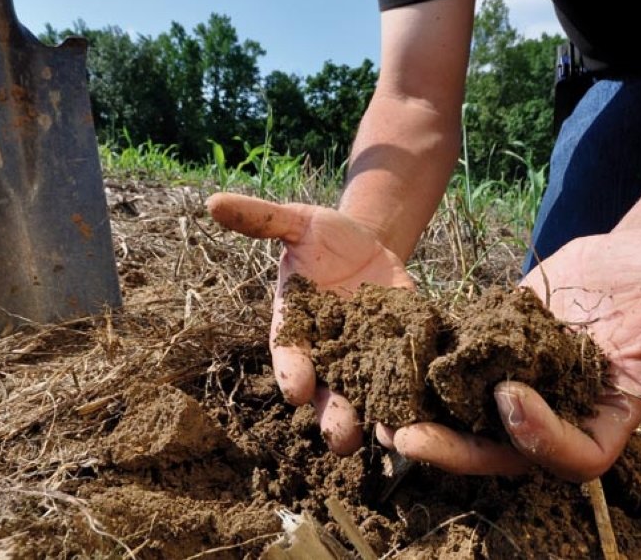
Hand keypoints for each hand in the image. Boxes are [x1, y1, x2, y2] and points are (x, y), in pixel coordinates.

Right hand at [206, 192, 413, 452]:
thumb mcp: (297, 222)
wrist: (368, 243)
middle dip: (334, 418)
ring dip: (375, 423)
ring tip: (387, 437)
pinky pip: (405, 385)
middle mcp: (327, 355)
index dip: (292, 372)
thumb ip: (262, 220)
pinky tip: (427, 413)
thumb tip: (213, 202)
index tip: (296, 389)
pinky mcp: (400, 356)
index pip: (289, 358)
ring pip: (366, 403)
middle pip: (327, 397)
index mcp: (296, 329)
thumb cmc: (323, 236)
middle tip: (340, 436)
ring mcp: (364, 361)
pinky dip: (414, 401)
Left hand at [388, 226, 640, 480]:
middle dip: (459, 450)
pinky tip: (378, 362)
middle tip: (407, 440)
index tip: (509, 394)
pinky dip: (418, 374)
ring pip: (468, 421)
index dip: (539, 438)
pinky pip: (452, 374)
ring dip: (424, 421)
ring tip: (375, 415)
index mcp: (612, 413)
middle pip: (505, 453)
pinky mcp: (492, 351)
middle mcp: (561, 410)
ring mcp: (523, 384)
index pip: (573, 455)